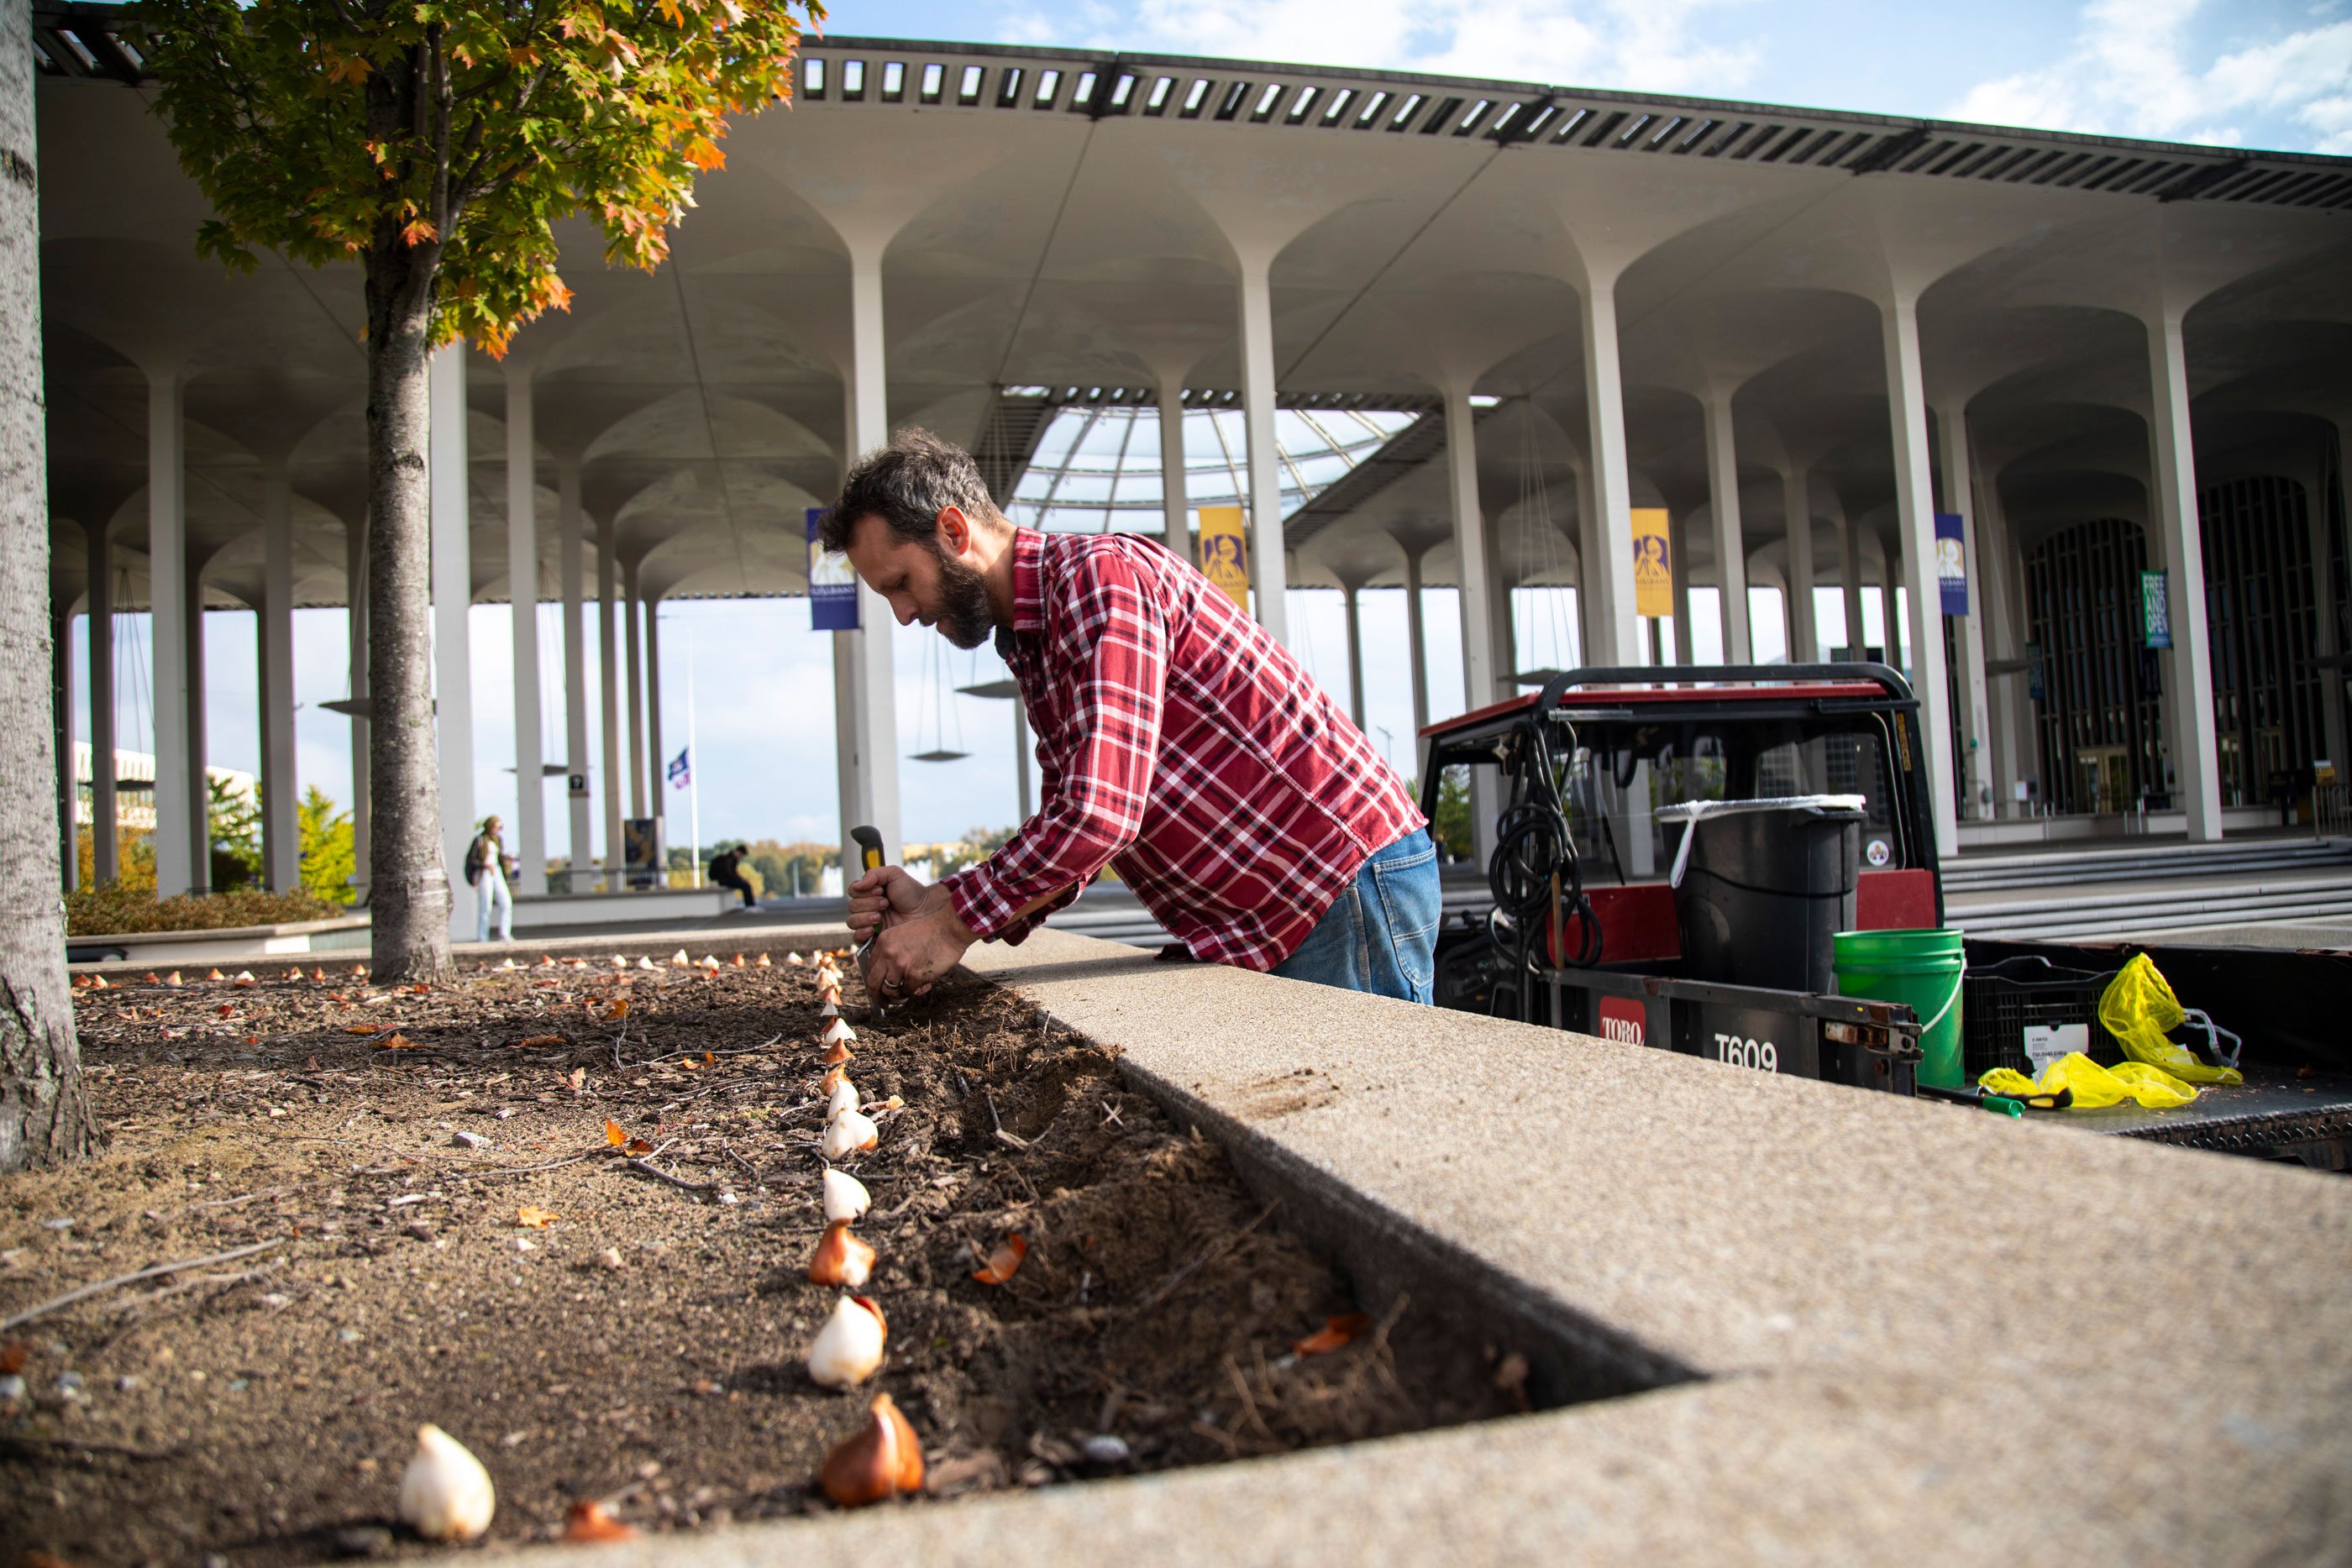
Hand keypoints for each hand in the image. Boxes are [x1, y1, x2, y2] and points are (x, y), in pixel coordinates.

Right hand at [846, 864, 932, 939]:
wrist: (925, 910)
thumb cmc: (912, 892)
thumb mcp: (894, 874)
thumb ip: (874, 874)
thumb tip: (858, 885)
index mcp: (870, 892)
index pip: (853, 891)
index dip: (864, 891)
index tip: (880, 890)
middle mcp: (867, 906)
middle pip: (852, 907)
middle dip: (869, 904)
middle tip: (886, 903)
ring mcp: (869, 922)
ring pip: (852, 922)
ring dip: (865, 917)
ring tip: (880, 917)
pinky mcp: (873, 937)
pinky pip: (856, 938)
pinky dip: (862, 932)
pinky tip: (873, 929)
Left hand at [861, 900, 976, 1000]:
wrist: (949, 929)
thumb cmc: (931, 932)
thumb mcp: (903, 935)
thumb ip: (892, 951)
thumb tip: (889, 976)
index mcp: (883, 942)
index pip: (870, 969)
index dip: (874, 982)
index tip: (879, 989)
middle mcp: (888, 954)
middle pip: (873, 984)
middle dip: (877, 998)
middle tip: (884, 1004)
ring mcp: (900, 965)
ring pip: (889, 991)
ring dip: (898, 997)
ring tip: (907, 995)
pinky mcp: (914, 975)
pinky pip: (908, 991)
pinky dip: (915, 991)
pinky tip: (924, 985)